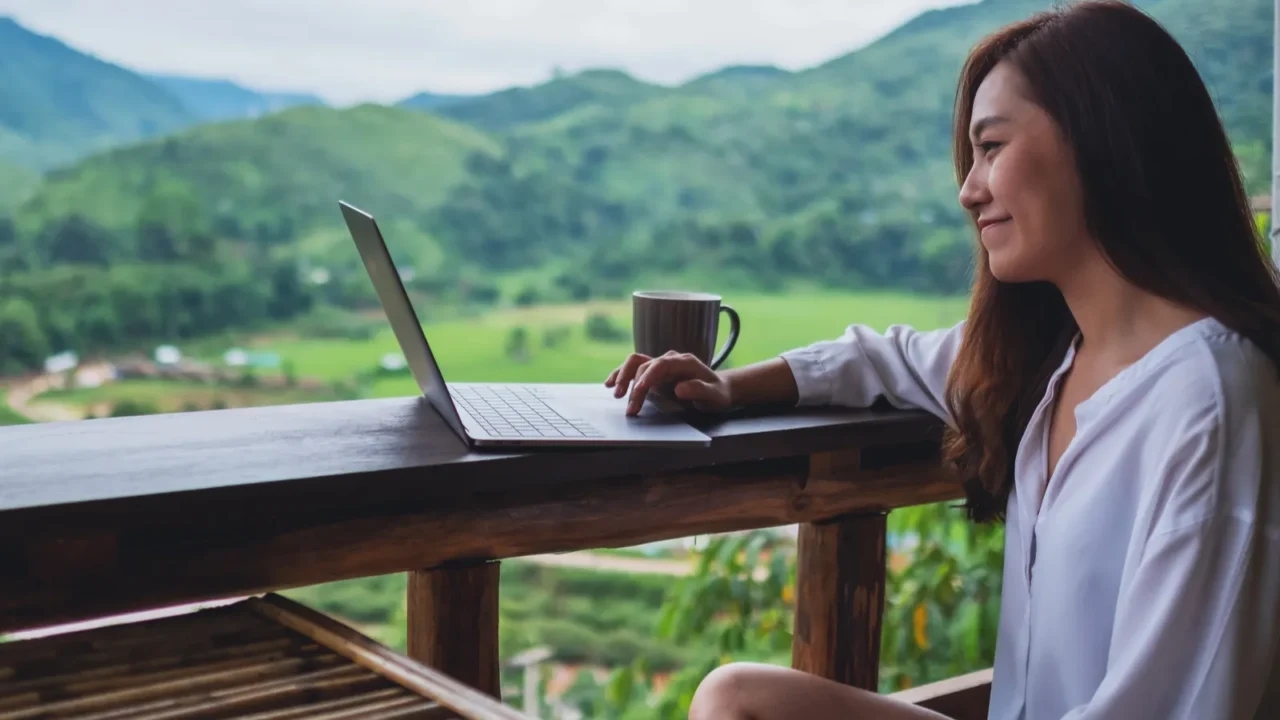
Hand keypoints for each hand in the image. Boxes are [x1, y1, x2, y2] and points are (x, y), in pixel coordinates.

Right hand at [604, 351, 732, 415]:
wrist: (718, 389)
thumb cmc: (717, 393)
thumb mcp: (715, 395)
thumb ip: (700, 390)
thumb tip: (679, 387)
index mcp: (684, 362)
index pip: (660, 364)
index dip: (647, 377)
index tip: (638, 392)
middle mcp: (670, 359)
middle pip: (645, 367)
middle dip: (634, 387)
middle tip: (630, 408)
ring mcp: (661, 363)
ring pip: (636, 362)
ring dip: (622, 376)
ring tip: (614, 393)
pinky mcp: (654, 371)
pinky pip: (634, 367)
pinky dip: (621, 374)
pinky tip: (609, 383)